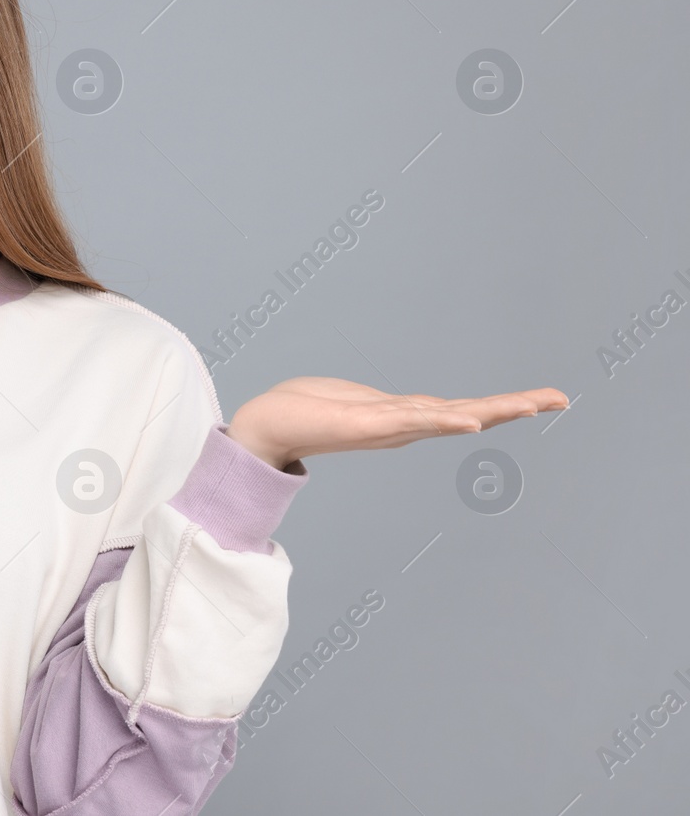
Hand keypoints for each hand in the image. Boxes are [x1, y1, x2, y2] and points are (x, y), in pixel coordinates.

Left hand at [224, 376, 569, 470]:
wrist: (264, 426)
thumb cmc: (306, 410)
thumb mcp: (356, 402)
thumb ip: (385, 409)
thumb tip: (403, 411)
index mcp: (405, 417)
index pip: (464, 409)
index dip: (504, 406)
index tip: (546, 399)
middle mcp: (403, 425)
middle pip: (470, 414)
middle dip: (516, 407)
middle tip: (561, 399)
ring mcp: (388, 427)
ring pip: (448, 417)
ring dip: (490, 412)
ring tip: (529, 405)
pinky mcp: (365, 426)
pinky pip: (409, 422)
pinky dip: (440, 422)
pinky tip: (467, 422)